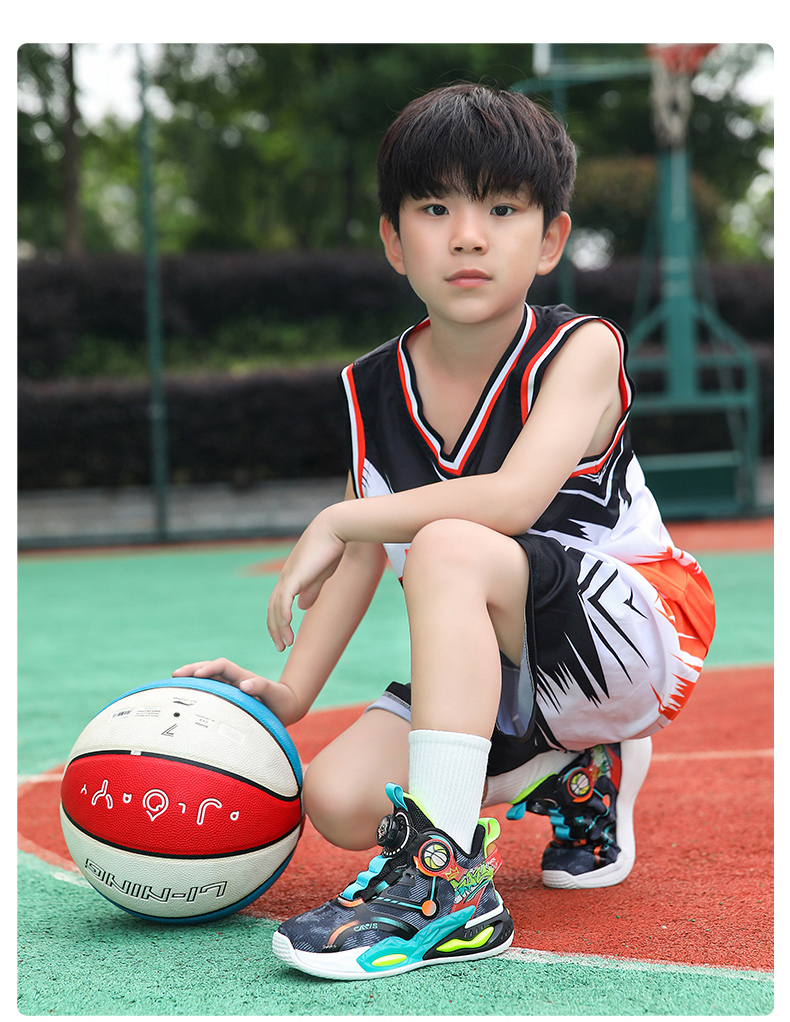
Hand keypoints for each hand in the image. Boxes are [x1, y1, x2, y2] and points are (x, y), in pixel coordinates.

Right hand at [172, 657, 300, 725]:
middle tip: (175, 675)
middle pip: (209, 669)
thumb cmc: (281, 701)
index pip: (222, 666)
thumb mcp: (275, 694)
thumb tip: (244, 685)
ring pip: (206, 680)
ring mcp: (229, 688)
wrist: (286, 708)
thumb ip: (262, 687)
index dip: (210, 668)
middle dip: (192, 669)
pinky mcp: (227, 699)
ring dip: (191, 679)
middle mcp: (233, 680)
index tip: (197, 675)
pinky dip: (196, 692)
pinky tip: (183, 700)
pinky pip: (209, 692)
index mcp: (242, 677)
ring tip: (173, 683)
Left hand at [267, 509, 345, 651]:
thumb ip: (311, 590)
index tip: (283, 639)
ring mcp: (288, 575)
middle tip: (281, 648)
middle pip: (273, 608)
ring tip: (286, 644)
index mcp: (290, 577)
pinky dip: (283, 613)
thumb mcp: (320, 575)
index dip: (278, 622)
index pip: (278, 604)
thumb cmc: (330, 548)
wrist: (335, 528)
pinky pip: (284, 598)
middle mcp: (285, 577)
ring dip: (280, 627)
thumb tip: (302, 607)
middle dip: (275, 630)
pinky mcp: (295, 574)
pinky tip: (287, 625)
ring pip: (277, 607)